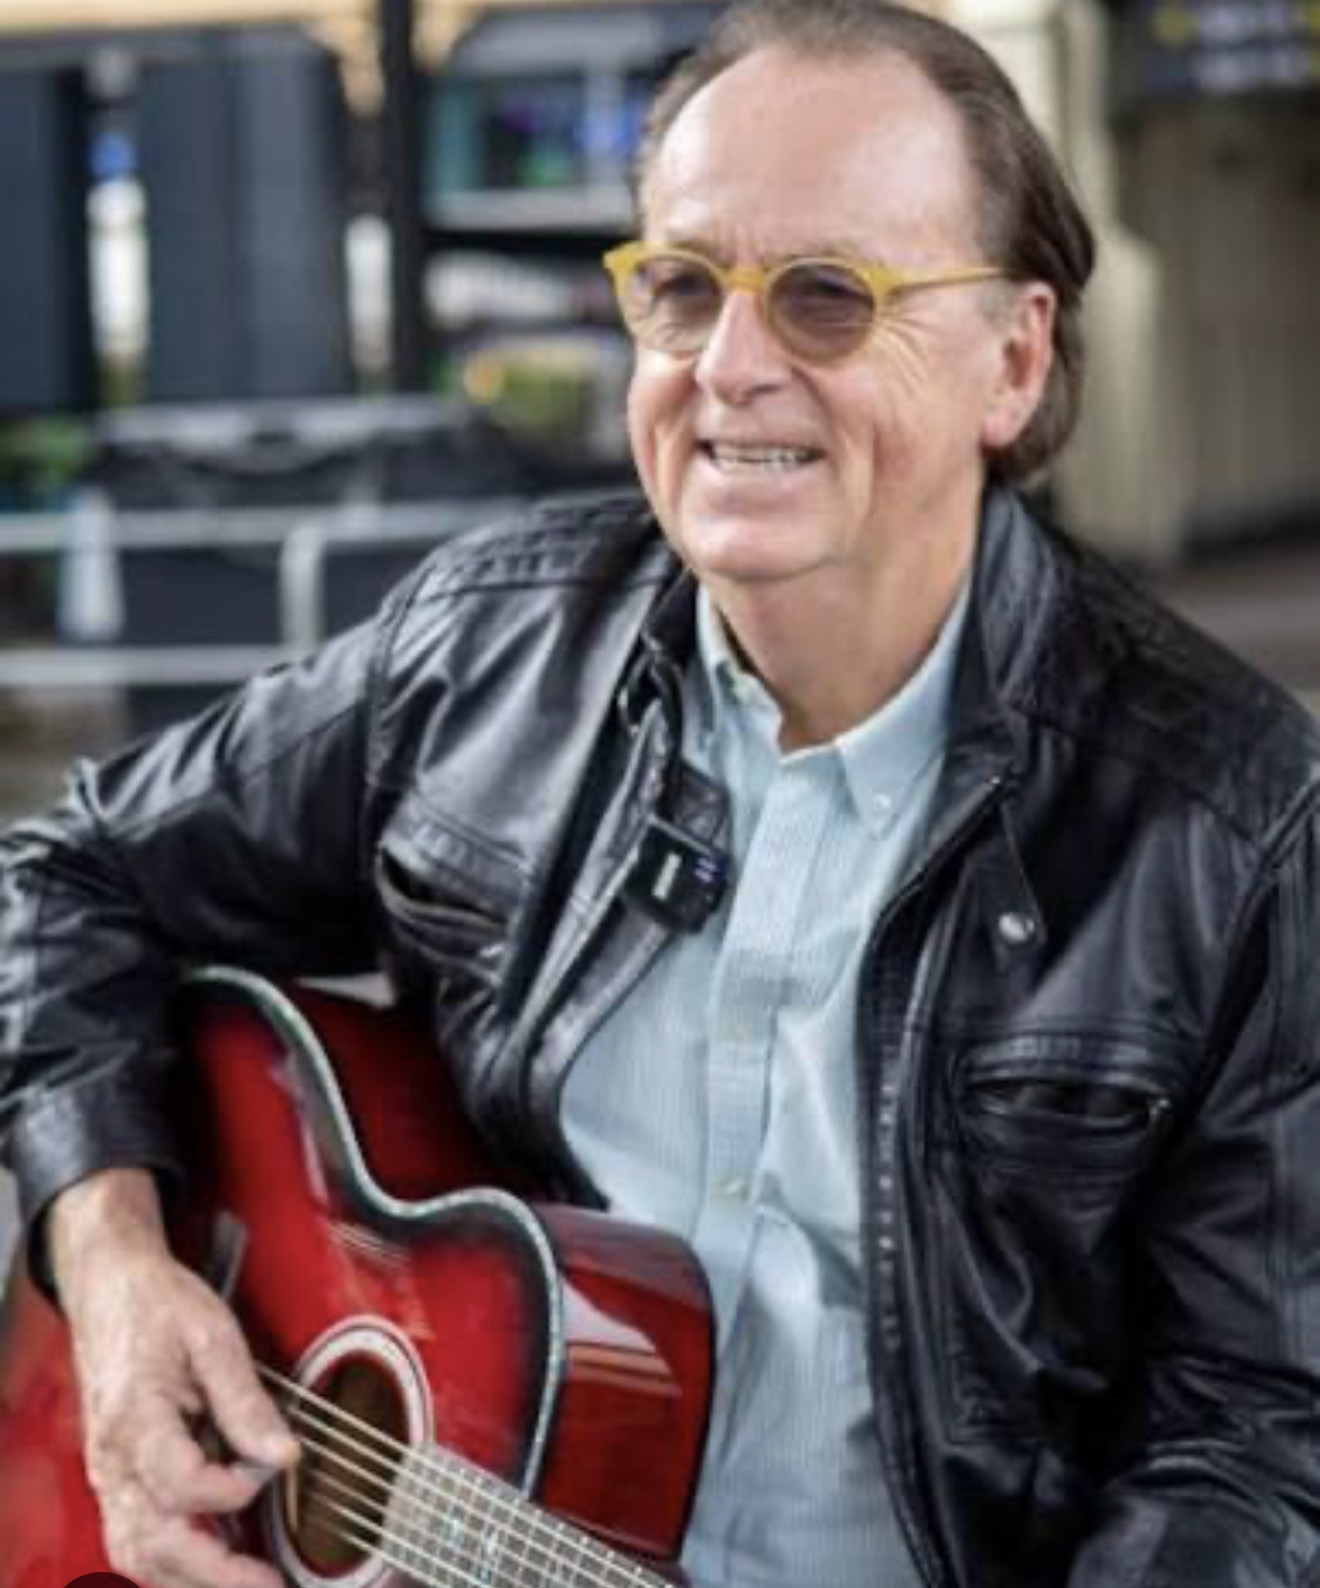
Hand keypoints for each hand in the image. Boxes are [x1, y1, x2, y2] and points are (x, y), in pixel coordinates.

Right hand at [49, 1168, 298, 1587]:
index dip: (229, 1490)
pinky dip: (173, 1560)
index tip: (272, 1472)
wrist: (110, 1289)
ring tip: (248, 1581)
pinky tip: (216, 1560)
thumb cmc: (158, 1305)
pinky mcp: (117, 1477)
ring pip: (138, 1552)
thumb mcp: (213, 1336)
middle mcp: (113, 1458)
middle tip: (266, 1585)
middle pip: (153, 1541)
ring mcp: (110, 1473)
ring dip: (191, 1577)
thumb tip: (283, 1454)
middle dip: (213, 1574)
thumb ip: (246, 1401)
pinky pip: (136, 1536)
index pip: (179, 1483)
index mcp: (136, 1418)